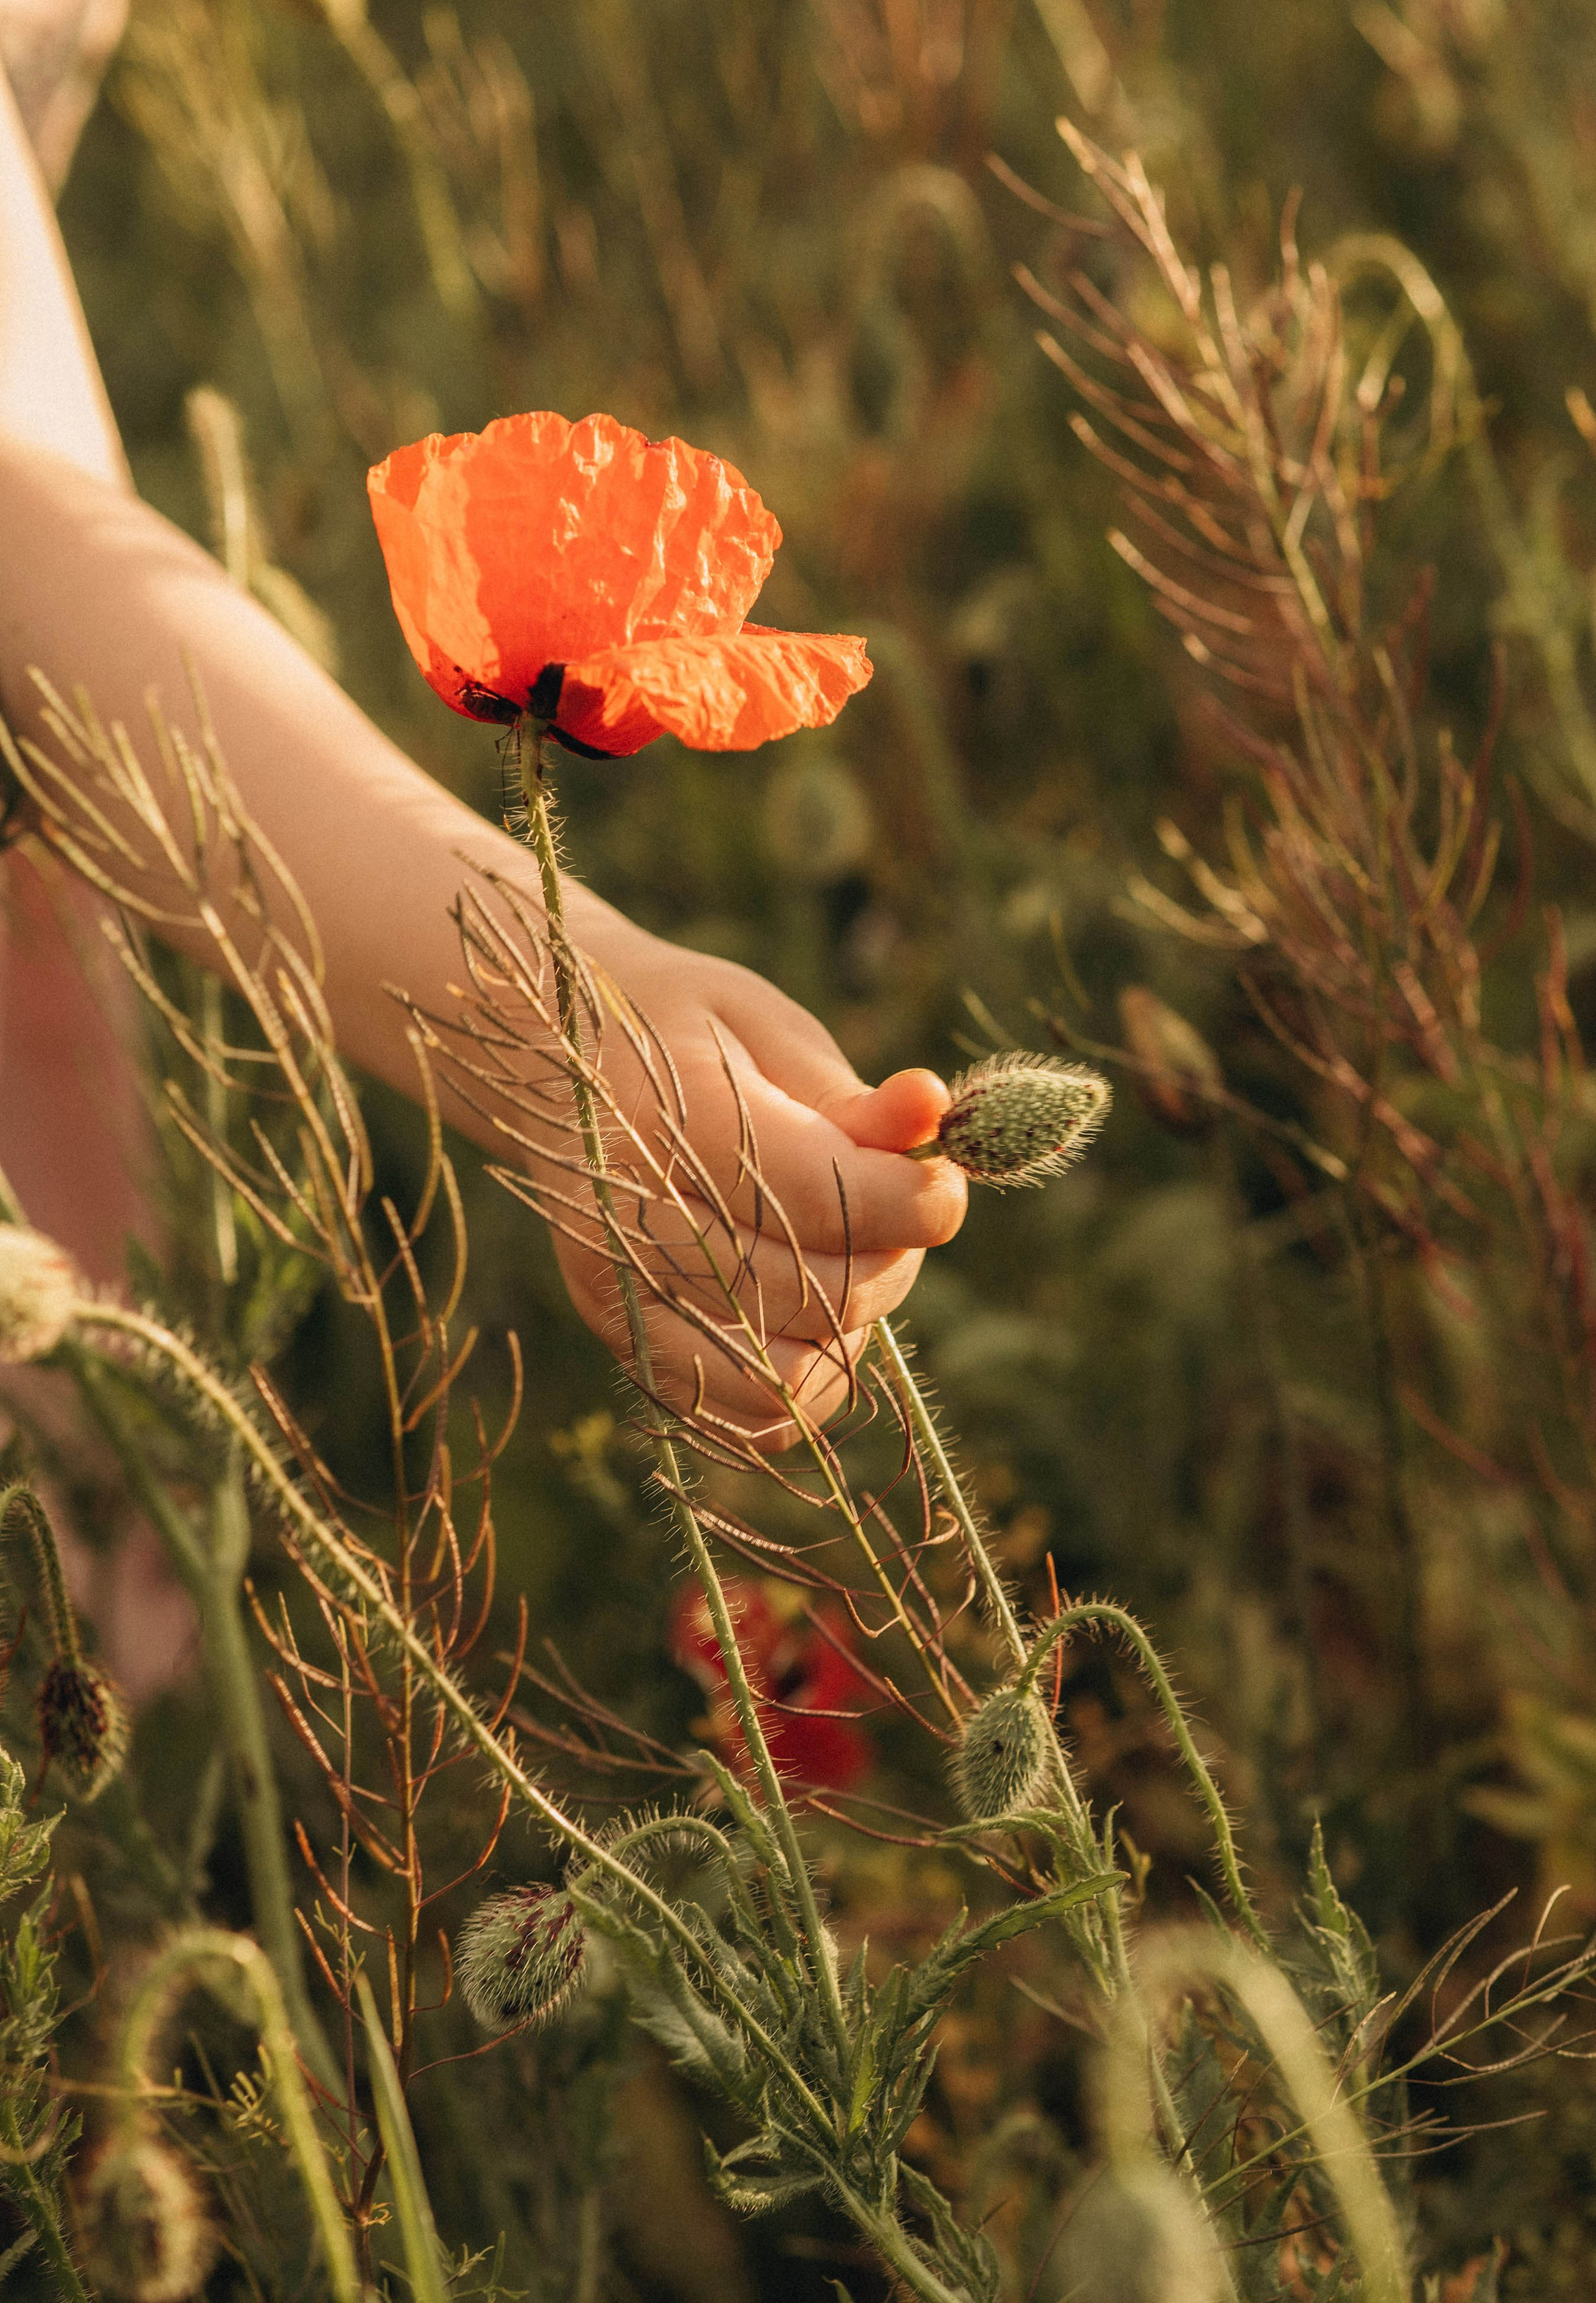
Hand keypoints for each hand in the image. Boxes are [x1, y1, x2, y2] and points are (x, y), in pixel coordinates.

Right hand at [549, 911, 966, 1449]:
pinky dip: (805, 1380)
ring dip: (850, 1325)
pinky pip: (751, 1418)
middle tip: (896, 1207)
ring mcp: (620, 1299)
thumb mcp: (764, 1031)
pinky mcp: (628, 1349)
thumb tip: (932, 1112)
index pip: (821, 1197)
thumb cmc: (676, 1037)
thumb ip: (847, 1095)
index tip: (945, 1177)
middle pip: (814, 1293)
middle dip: (889, 1258)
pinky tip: (808, 1311)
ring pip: (786, 1374)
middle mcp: (627, 1225)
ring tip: (845, 1254)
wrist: (548, 1065)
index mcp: (664, 1124)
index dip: (911, 1200)